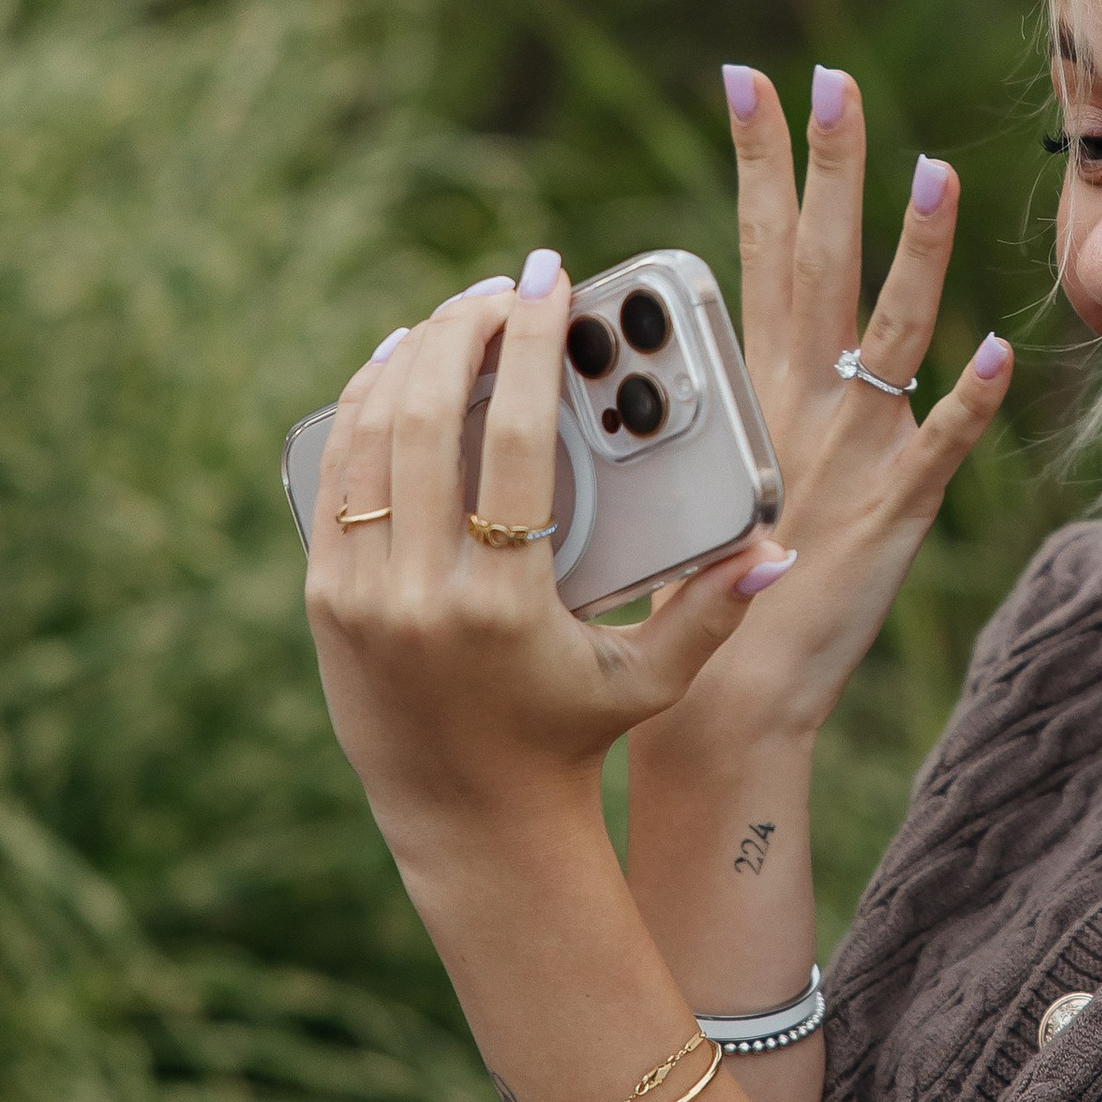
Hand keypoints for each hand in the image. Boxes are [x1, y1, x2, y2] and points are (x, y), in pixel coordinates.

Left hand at [303, 254, 772, 847]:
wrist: (469, 822)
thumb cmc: (572, 739)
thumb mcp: (649, 683)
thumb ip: (714, 613)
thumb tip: (778, 551)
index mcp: (505, 603)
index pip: (519, 438)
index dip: (535, 345)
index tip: (551, 279)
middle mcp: (422, 593)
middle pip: (431, 415)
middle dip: (466, 330)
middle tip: (505, 290)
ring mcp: (361, 594)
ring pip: (370, 433)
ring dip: (410, 357)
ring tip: (456, 319)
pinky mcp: (323, 597)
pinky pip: (336, 476)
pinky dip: (362, 407)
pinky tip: (397, 369)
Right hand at [642, 67, 1014, 745]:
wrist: (719, 702)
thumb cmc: (696, 595)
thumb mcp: (690, 481)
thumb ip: (700, 408)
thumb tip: (679, 354)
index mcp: (745, 388)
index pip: (749, 247)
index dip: (757, 161)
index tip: (752, 78)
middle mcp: (794, 403)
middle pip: (812, 259)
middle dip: (822, 163)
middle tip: (828, 76)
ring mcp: (848, 454)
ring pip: (887, 330)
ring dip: (914, 250)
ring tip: (938, 169)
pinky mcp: (890, 515)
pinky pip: (937, 446)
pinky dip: (966, 400)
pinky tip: (995, 350)